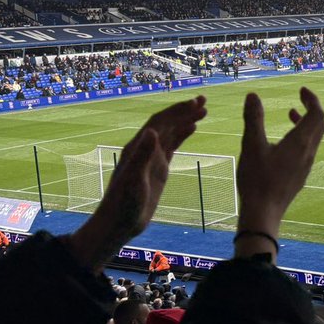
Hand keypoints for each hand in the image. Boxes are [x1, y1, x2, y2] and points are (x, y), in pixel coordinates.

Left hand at [69, 96, 206, 270]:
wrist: (120, 222)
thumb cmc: (124, 203)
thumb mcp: (134, 179)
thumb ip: (143, 155)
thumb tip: (153, 131)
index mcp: (137, 148)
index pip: (159, 122)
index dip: (176, 111)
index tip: (194, 103)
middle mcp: (144, 149)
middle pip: (166, 123)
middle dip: (184, 110)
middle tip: (204, 100)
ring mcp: (152, 158)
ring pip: (171, 132)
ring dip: (185, 119)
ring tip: (204, 110)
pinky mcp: (158, 168)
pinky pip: (172, 146)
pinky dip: (183, 134)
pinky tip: (193, 128)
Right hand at [235, 88, 323, 253]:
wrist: (264, 213)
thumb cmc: (257, 179)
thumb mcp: (251, 145)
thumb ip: (253, 119)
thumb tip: (253, 95)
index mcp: (300, 142)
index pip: (317, 114)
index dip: (312, 99)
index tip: (301, 89)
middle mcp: (309, 153)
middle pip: (320, 124)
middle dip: (311, 108)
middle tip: (299, 98)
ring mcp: (306, 165)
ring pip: (314, 138)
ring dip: (305, 123)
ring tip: (290, 115)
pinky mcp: (300, 175)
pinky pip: (308, 150)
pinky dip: (301, 137)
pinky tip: (283, 143)